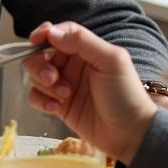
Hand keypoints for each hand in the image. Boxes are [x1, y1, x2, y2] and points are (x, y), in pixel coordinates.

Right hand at [24, 21, 156, 163]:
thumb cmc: (126, 95)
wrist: (131, 135)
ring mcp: (63, 84)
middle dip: (40, 63)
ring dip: (44, 84)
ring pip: (35, 74)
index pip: (58, 33)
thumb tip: (51, 31)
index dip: (44, 33)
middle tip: (52, 77)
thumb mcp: (111, 62)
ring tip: (65, 96)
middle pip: (40, 53)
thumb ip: (82, 42)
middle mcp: (71, 64)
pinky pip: (36, 96)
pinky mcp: (58, 105)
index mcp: (85, 50)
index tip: (36, 40)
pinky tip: (56, 108)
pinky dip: (41, 100)